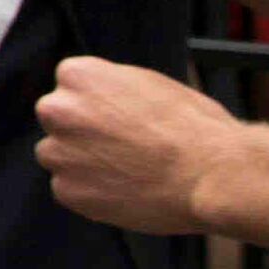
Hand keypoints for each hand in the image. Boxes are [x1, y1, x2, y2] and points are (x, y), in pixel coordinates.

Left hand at [31, 56, 238, 235]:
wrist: (211, 175)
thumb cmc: (192, 127)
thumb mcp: (150, 84)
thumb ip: (112, 88)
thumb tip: (99, 95)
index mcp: (78, 75)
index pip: (72, 86)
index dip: (98, 103)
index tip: (118, 116)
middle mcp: (58, 110)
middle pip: (60, 120)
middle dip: (83, 132)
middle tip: (122, 146)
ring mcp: (59, 153)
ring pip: (61, 157)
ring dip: (84, 164)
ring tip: (129, 170)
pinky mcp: (67, 191)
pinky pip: (70, 190)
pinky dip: (91, 193)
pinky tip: (125, 190)